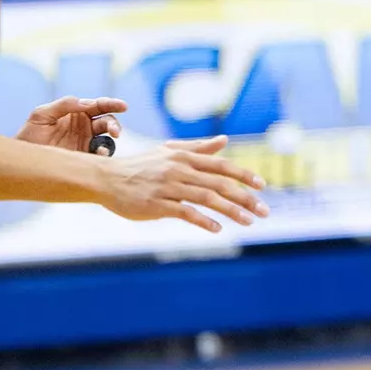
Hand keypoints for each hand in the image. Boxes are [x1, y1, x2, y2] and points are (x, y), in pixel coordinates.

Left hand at [16, 96, 126, 152]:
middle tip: (116, 131)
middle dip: (114, 124)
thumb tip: (86, 102)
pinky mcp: (85, 158)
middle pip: (107, 121)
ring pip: (107, 138)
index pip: (98, 105)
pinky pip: (101, 155)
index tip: (123, 106)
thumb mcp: (41, 115)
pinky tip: (100, 154)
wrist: (23, 159)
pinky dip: (104, 154)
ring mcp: (86, 143)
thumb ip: (63, 105)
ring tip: (108, 143)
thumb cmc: (30, 135)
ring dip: (112, 138)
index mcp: (77, 113)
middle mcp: (85, 127)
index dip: (112, 104)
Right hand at [95, 135, 269, 231]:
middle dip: (245, 198)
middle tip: (264, 211)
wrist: (106, 179)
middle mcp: (179, 170)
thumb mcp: (170, 152)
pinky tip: (217, 229)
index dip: (244, 175)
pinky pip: (184, 213)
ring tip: (249, 221)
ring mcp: (168, 187)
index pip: (221, 166)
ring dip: (231, 211)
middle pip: (219, 184)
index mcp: (185, 157)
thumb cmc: (141, 166)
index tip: (262, 186)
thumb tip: (225, 140)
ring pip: (206, 198)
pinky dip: (203, 220)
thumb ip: (199, 148)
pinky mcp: (156, 204)